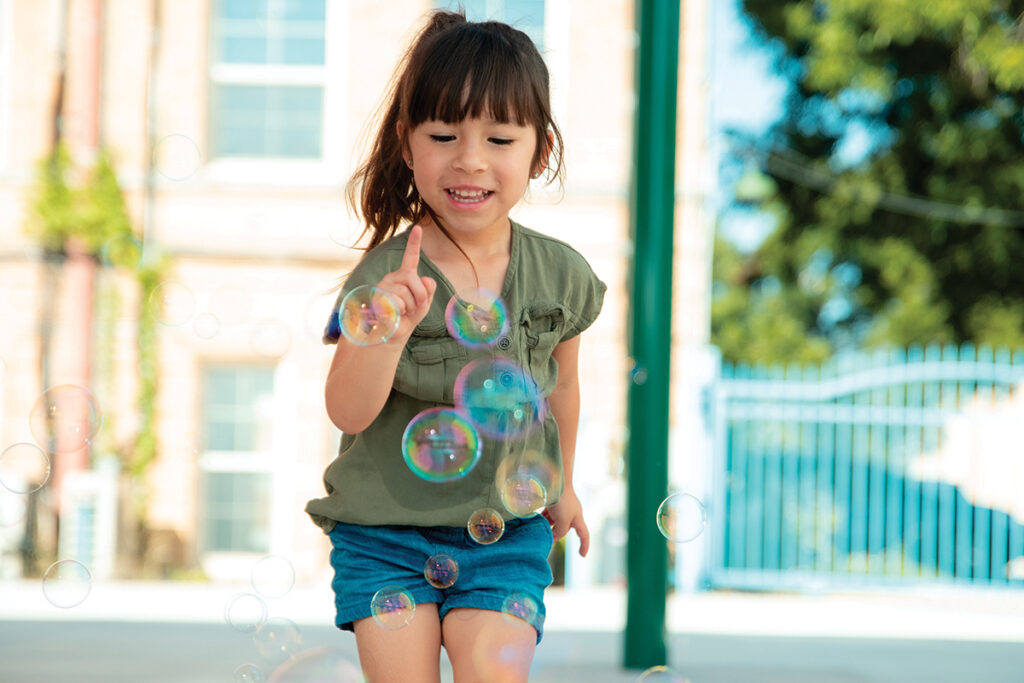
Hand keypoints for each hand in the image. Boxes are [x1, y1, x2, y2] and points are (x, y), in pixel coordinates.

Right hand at [375, 225, 436, 342]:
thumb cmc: (408, 316)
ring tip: (403, 312)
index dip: (414, 242)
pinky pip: (396, 303)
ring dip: (409, 307)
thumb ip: (428, 290)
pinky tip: (394, 315)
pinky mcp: (377, 298)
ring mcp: (383, 287)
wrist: (392, 333)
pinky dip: (400, 313)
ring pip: (405, 294)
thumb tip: (427, 280)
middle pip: (413, 279)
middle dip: (420, 296)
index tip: (418, 227)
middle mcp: (392, 277)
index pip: (410, 257)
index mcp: (405, 276)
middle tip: (415, 307)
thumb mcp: (423, 303)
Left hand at [542, 489, 589, 556]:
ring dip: (548, 526)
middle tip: (547, 540)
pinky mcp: (553, 500)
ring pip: (555, 520)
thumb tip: (554, 535)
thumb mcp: (563, 521)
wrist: (555, 480)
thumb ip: (560, 531)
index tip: (582, 555)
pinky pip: (548, 513)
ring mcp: (562, 506)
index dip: (584, 545)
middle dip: (557, 534)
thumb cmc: (562, 502)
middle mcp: (571, 512)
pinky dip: (543, 518)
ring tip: (539, 531)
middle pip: (566, 528)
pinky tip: (536, 520)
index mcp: (578, 518)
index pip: (584, 534)